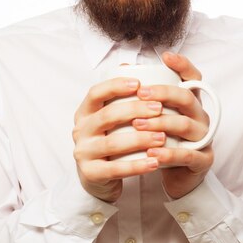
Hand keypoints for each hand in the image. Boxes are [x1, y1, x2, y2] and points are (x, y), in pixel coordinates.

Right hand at [72, 77, 164, 201]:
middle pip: (107, 116)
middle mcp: (80, 130)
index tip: (139, 84)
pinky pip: (115, 169)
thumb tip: (129, 65)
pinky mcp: (91, 174)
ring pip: (112, 143)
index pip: (95, 93)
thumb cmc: (112, 138)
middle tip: (159, 108)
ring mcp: (83, 153)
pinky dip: (137, 166)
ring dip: (140, 139)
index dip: (116, 86)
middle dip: (135, 110)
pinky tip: (156, 162)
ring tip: (163, 137)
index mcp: (85, 112)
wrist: (99, 177)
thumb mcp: (112, 116)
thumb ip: (120, 94)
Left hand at [132, 52, 214, 198]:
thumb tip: (124, 67)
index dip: (183, 65)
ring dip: (161, 123)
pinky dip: (169, 153)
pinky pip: (188, 155)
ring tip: (138, 126)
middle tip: (141, 94)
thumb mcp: (155, 117)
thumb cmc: (164, 142)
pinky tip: (152, 153)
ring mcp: (204, 138)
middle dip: (164, 93)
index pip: (193, 78)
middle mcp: (200, 116)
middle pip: (187, 98)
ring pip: (186, 125)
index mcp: (190, 103)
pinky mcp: (203, 160)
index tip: (165, 56)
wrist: (177, 177)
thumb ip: (144, 95)